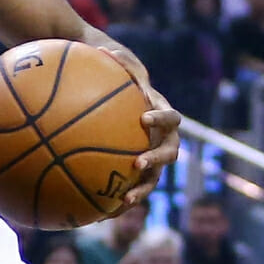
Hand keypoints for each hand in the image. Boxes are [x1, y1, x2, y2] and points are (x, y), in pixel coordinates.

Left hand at [99, 47, 181, 208]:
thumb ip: (116, 60)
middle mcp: (158, 137)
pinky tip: (94, 214)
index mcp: (157, 112)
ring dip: (140, 190)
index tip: (143, 119)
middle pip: (168, 152)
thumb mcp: (113, 59)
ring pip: (151, 178)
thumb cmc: (111, 71)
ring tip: (122, 201)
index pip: (169, 117)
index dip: (161, 120)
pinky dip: (113, 201)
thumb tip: (106, 50)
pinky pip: (126, 188)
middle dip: (155, 160)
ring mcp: (147, 155)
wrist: (105, 86)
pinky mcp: (131, 171)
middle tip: (137, 163)